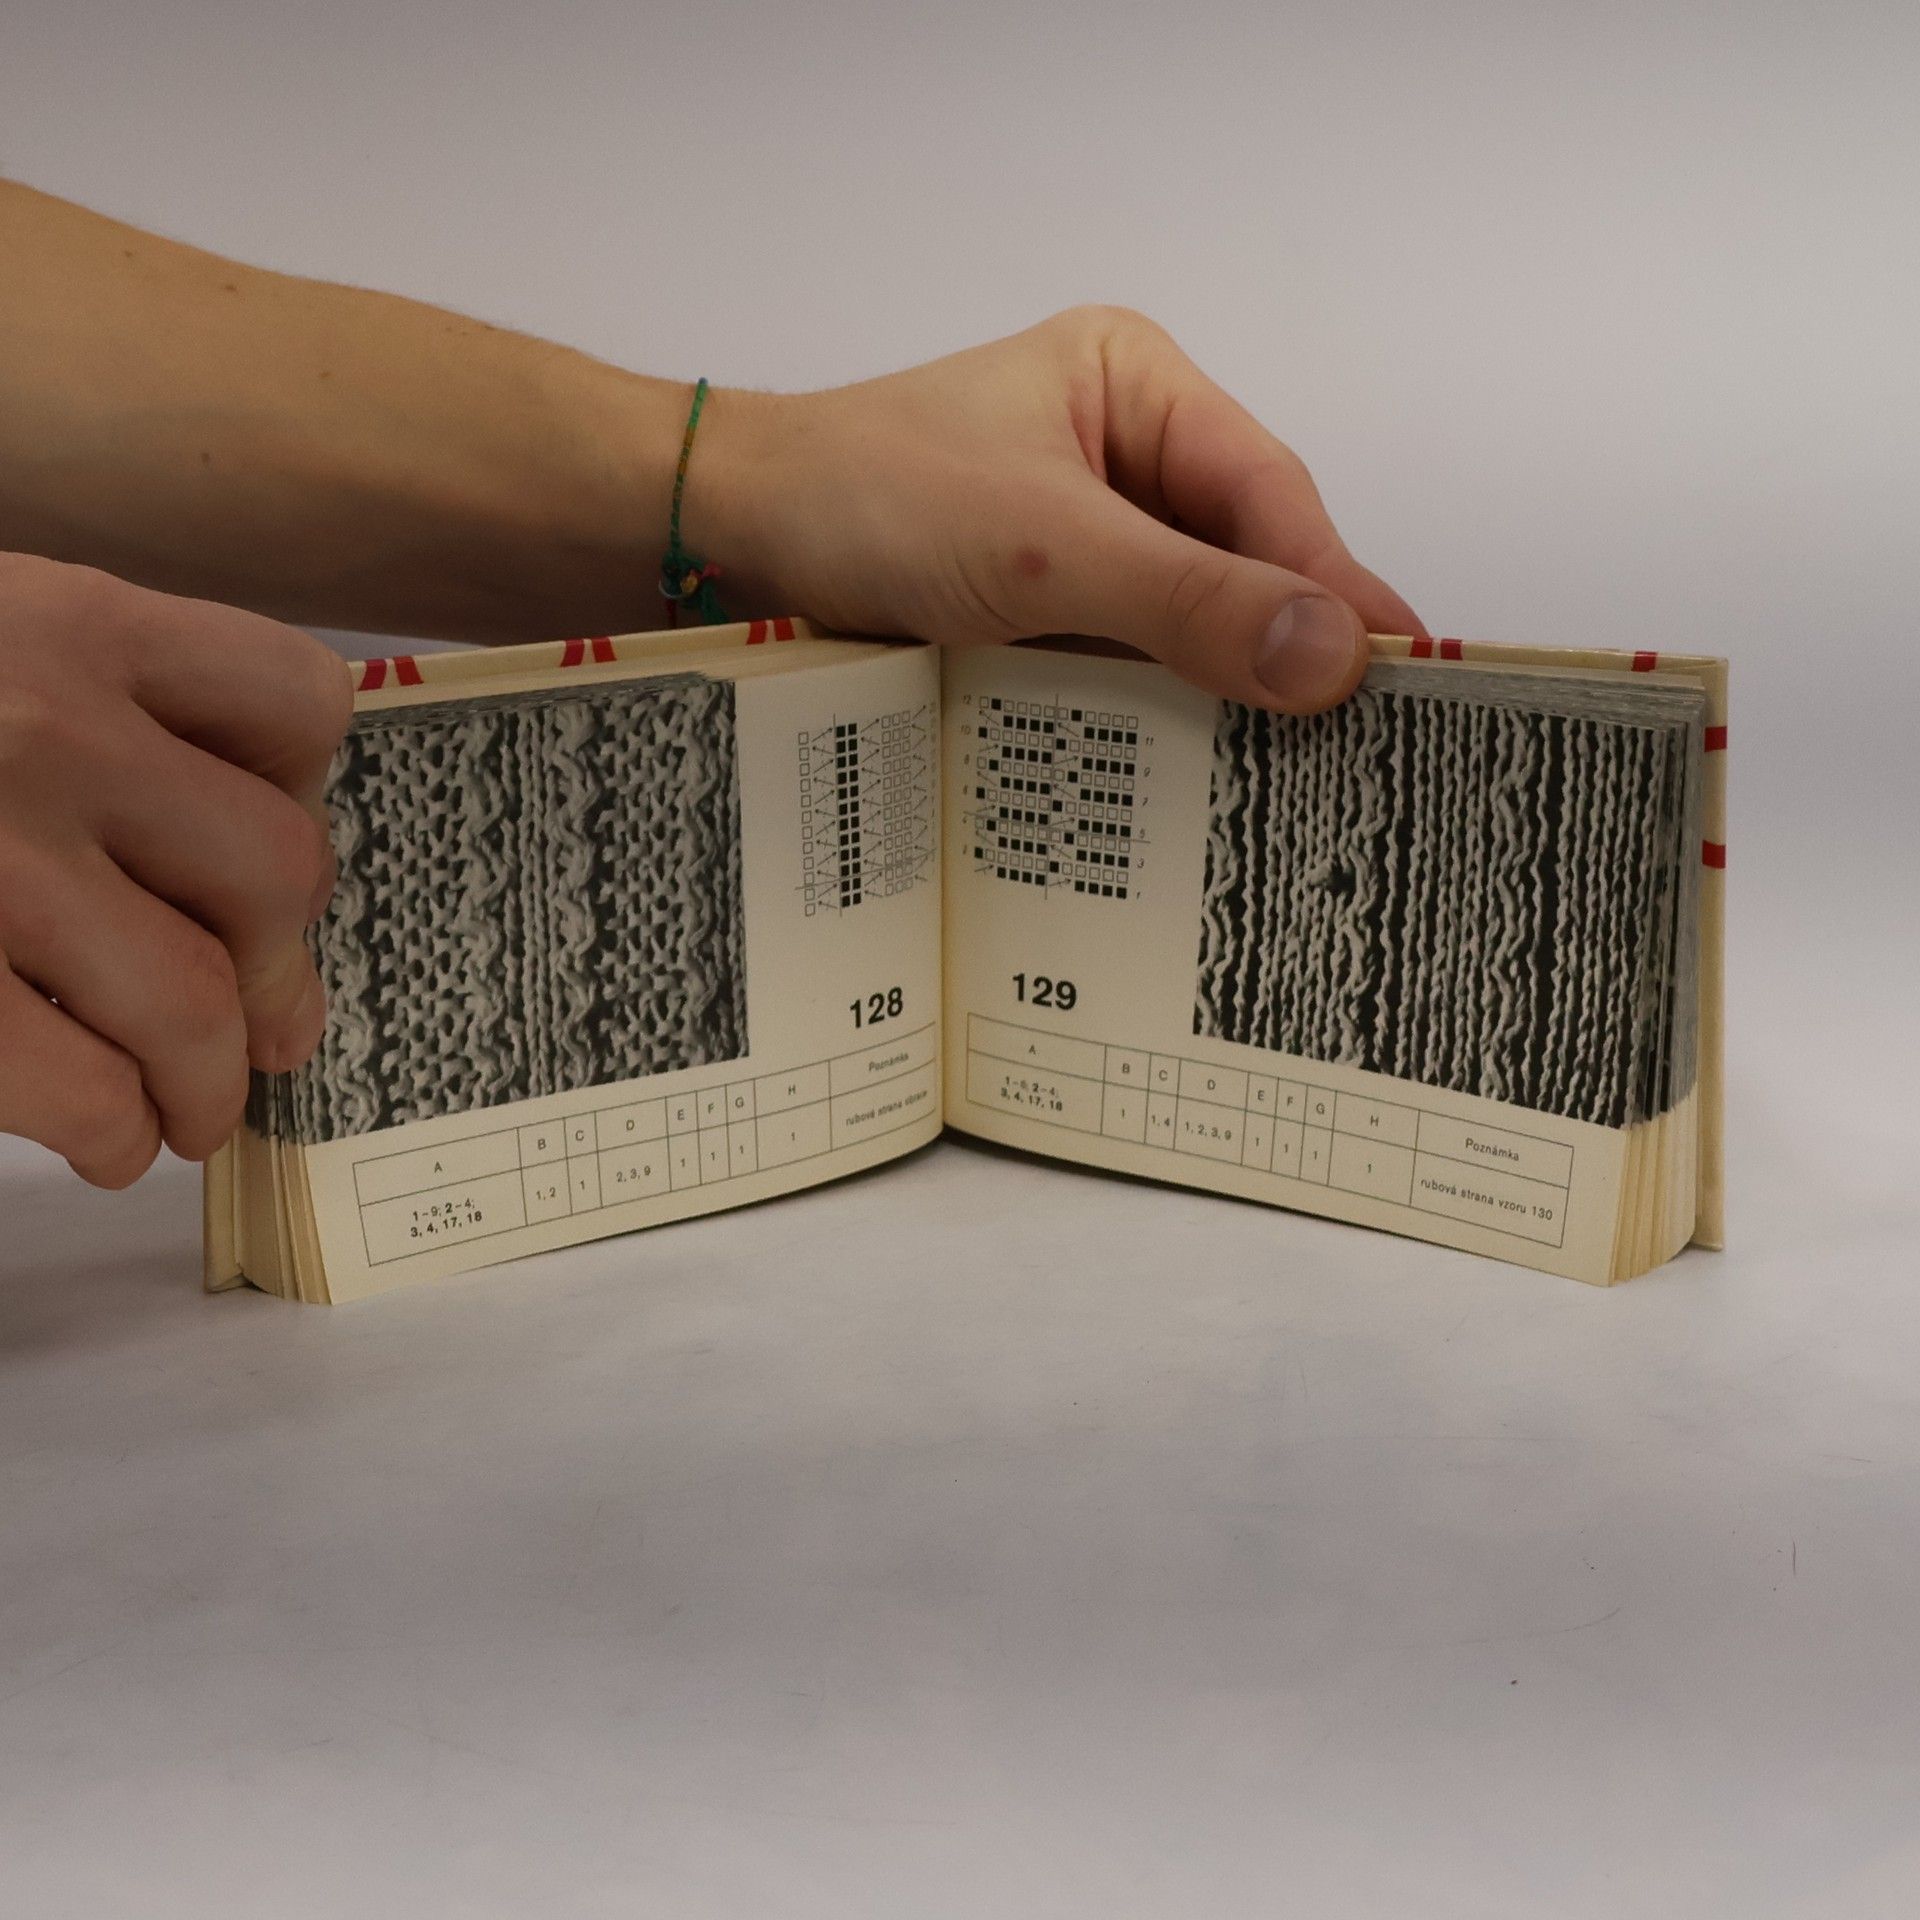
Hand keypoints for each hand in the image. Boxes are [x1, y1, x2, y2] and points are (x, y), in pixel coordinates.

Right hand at [0, 555, 351, 1185]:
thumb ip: (107, 696)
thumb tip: (230, 843)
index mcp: (81, 626)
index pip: (299, 706)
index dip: (301, 785)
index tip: (265, 834)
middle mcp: (51, 730)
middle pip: (276, 871)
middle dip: (282, 970)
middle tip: (275, 1030)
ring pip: (195, 1000)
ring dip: (213, 1082)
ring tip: (196, 1111)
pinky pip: (80, 1087)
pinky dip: (115, 1131)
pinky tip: (112, 1137)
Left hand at [700, 305, 1426, 711]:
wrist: (722, 543)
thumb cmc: (866, 499)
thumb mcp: (1042, 549)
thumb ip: (1186, 601)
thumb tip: (1331, 656)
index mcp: (1134, 387)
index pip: (1263, 493)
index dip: (1330, 584)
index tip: (1395, 669)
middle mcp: (1118, 457)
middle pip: (1235, 559)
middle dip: (1283, 644)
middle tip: (1360, 741)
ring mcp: (1076, 540)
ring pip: (1183, 621)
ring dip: (1221, 690)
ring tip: (1296, 772)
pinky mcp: (1035, 612)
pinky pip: (1122, 664)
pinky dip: (1155, 713)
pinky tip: (1194, 768)